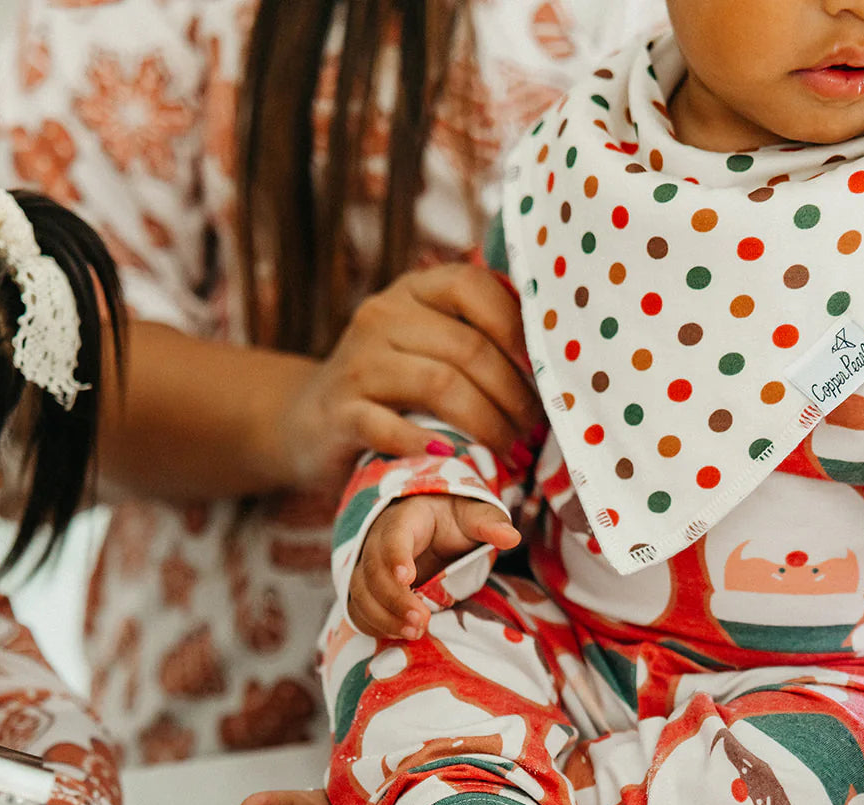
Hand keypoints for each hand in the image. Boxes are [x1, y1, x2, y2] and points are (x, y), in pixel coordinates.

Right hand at [267, 265, 541, 510]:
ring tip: (508, 451)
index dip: (518, 328)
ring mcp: (358, 363)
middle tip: (532, 432)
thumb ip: (476, 337)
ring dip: (486, 425)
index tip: (544, 372)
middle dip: (512, 395)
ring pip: (439, 385)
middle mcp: (382, 316)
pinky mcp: (340, 412)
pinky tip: (450, 459)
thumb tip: (555, 356)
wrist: (308, 422)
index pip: (474, 286)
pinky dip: (425, 445)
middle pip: (468, 348)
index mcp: (413, 291)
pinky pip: (389, 425)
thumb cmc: (391, 389)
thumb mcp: (429, 347)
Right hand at [348, 495, 519, 638]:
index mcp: (405, 519)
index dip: (396, 557)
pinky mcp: (368, 590)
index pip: (393, 536)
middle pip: (373, 571)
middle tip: (421, 622)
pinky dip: (375, 626)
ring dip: (384, 618)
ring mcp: (369, 568)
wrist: (431, 526)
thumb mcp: (473, 515)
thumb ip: (488, 524)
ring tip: (414, 634)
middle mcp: (378, 542)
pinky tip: (400, 637)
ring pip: (362, 594)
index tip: (408, 577)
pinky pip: (360, 611)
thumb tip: (513, 537)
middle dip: (394, 599)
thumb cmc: (453, 520)